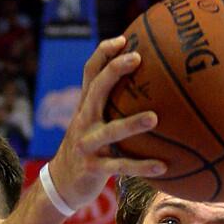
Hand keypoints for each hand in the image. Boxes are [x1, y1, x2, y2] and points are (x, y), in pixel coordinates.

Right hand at [47, 36, 165, 209]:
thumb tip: (152, 88)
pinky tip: (163, 166)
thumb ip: (112, 107)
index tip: (124, 39)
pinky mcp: (93, 169)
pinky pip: (121, 167)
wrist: (61, 184)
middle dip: (114, 72)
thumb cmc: (87, 149)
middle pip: (96, 90)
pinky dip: (141, 166)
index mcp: (86, 107)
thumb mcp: (93, 125)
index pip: (91, 73)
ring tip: (155, 118)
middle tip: (137, 58)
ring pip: (110, 131)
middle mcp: (84, 121)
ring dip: (131, 124)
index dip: (104, 53)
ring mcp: (87, 145)